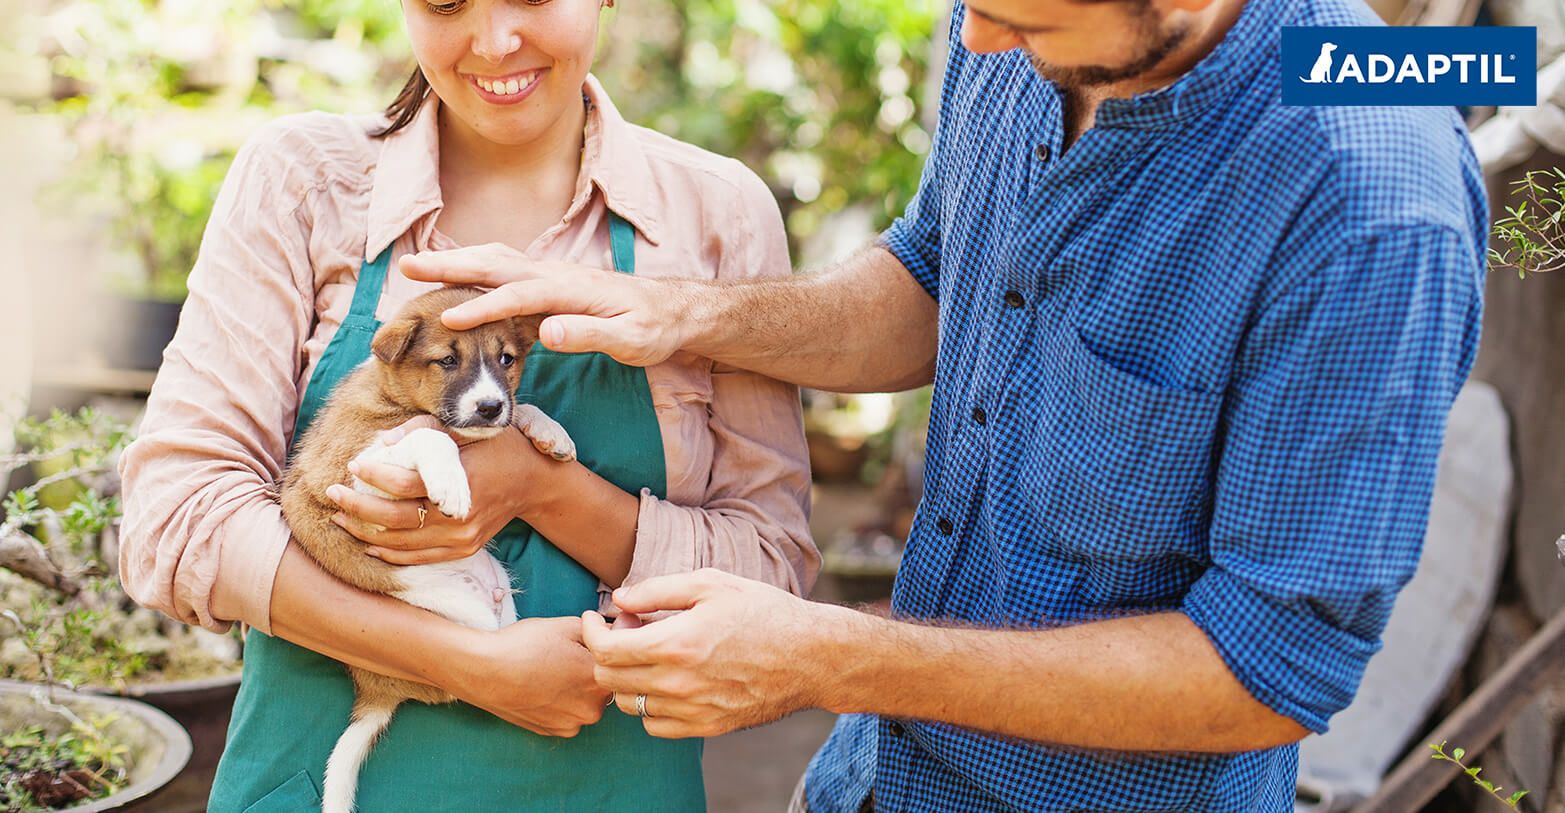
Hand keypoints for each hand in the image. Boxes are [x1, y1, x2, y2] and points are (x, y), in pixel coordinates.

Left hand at [327, 417, 556, 564]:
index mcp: (460, 483)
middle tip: (332, 494)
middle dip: (357, 507)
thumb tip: (384, 441)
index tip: (353, 465)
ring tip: (340, 517)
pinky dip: (390, 553)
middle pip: (395, 519)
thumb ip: (426, 430)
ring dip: (366, 532)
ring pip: (402, 543)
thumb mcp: (468, 430)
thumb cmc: (500, 448)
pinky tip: (369, 542)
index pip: (404, 484)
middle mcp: (459, 517)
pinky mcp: (462, 550)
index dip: (373, 475)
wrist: (534, 483)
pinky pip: (418, 558)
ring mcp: (461, 538)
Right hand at [398, 244, 693, 366]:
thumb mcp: (631, 340)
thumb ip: (590, 336)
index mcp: (571, 291)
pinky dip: (476, 265)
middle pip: (496, 264)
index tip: (446, 319)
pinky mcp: (550, 281)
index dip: (482, 307)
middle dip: (451, 266)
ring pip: (497, 260)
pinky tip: (456, 273)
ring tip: (418, 265)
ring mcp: (551, 274)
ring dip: (457, 261)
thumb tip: (548, 332)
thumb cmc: (653, 329)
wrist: (673, 309)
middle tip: (407, 266)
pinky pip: (505, 268)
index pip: (518, 297)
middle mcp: (556, 274)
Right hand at [446, 617, 610, 736]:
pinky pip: (568, 715)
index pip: (619, 661)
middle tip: (566, 654)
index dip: (608, 646)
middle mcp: (592, 709)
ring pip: (585, 701)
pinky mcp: (552, 732)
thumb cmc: (524, 644)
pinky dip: (561, 703)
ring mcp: (572, 724)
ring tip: (551, 670)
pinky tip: (542, 687)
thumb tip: (620, 628)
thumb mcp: (567, 625)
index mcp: (600, 680)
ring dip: (577, 688)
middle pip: (604, 684)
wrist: (483, 671)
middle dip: (593, 668)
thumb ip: (602, 630)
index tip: (591, 637)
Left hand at [581, 569, 842, 737]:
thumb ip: (657, 590)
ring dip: (627, 678)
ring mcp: (693, 710)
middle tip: (626, 630)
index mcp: (676, 644)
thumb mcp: (711, 584)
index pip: (605, 650)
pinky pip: (656, 726)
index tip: (594, 618)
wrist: (810, 656)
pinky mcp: (707, 727)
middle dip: (605, 652)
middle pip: (610, 680)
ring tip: (649, 654)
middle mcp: (679, 683)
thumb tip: (618, 600)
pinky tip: (667, 680)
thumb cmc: (763, 611)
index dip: (591, 631)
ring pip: (630, 705)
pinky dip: (650, 705)